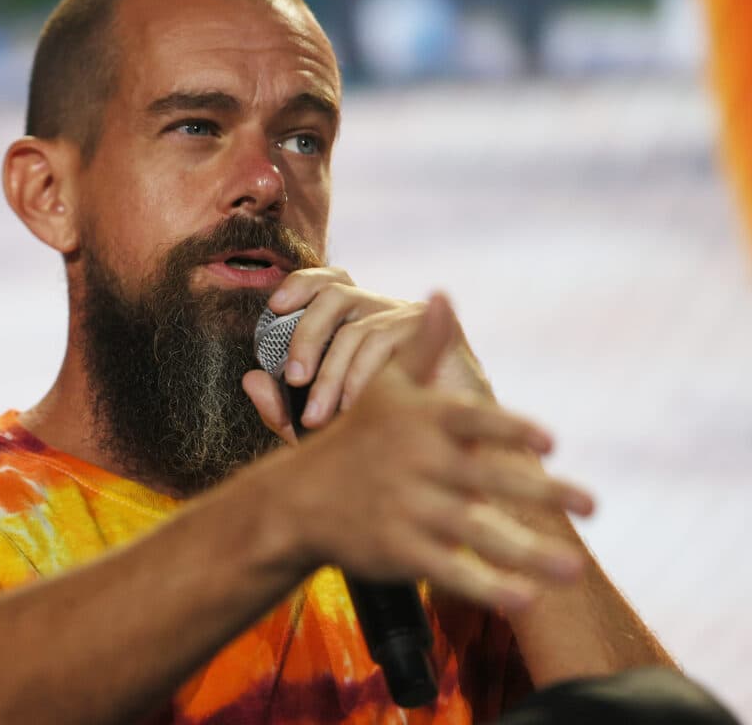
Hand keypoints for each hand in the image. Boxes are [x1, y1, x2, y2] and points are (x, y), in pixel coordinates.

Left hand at [243, 268, 489, 440]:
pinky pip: (389, 341)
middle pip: (334, 294)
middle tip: (293, 381)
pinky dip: (364, 375)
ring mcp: (411, 317)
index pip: (326, 282)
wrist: (451, 457)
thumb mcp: (322, 427)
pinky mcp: (439, 331)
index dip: (300, 284)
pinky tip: (354, 407)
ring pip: (358, 327)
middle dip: (305, 337)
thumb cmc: (384, 439)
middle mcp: (381, 309)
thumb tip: (249, 380)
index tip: (275, 308)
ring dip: (332, 374)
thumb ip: (282, 409)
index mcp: (354, 318)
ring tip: (318, 417)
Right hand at [253, 293, 593, 611]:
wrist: (300, 498)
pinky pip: (449, 570)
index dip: (509, 430)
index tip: (552, 440)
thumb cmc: (357, 437)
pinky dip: (485, 586)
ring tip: (572, 569)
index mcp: (419, 421)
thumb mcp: (385, 386)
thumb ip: (425, 346)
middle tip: (593, 504)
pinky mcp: (399, 552)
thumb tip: (444, 295)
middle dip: (541, 493)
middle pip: (484, 479)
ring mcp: (407, 510)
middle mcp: (415, 465)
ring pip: (473, 532)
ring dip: (525, 553)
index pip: (470, 421)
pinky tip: (525, 599)